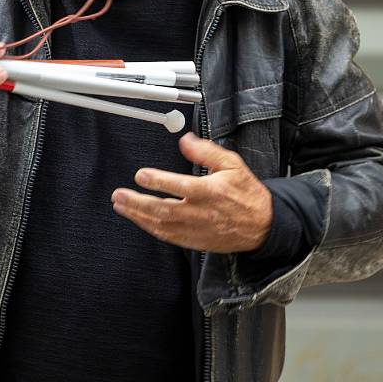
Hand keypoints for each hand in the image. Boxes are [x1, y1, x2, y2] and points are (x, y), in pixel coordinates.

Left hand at [111, 132, 272, 252]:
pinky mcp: (196, 241)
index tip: (140, 175)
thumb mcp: (232, 164)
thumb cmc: (246, 193)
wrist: (263, 225)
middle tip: (119, 195)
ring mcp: (197, 229)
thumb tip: (185, 140)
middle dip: (138, 202)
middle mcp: (202, 213)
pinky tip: (140, 220)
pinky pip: (169, 236)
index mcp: (211, 192)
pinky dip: (152, 228)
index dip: (159, 181)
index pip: (180, 187)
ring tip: (121, 205)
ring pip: (162, 225)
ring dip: (139, 216)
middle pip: (164, 209)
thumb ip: (206, 152)